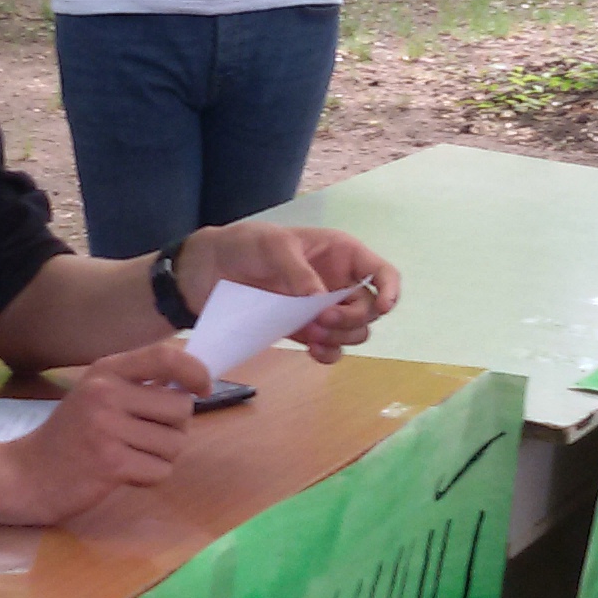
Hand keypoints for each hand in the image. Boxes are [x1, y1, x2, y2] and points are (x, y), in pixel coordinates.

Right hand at [3, 343, 203, 523]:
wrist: (27, 474)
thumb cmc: (71, 435)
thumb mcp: (98, 394)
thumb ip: (138, 385)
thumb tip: (194, 382)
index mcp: (106, 370)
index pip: (166, 357)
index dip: (195, 371)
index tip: (202, 389)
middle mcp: (106, 392)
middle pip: (181, 409)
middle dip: (174, 429)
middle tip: (146, 438)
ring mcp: (107, 428)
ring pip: (175, 444)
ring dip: (161, 456)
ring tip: (131, 455)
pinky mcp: (110, 463)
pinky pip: (160, 470)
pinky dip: (149, 477)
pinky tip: (124, 473)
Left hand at [176, 222, 400, 362]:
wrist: (208, 270)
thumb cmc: (244, 244)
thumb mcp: (272, 245)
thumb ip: (298, 271)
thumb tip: (321, 299)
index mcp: (340, 253)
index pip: (381, 271)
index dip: (390, 289)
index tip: (382, 307)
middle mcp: (338, 282)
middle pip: (369, 309)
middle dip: (352, 319)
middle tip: (321, 319)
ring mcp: (322, 309)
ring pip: (354, 333)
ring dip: (340, 338)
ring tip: (311, 335)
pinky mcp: (304, 330)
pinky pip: (330, 348)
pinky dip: (328, 353)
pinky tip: (312, 350)